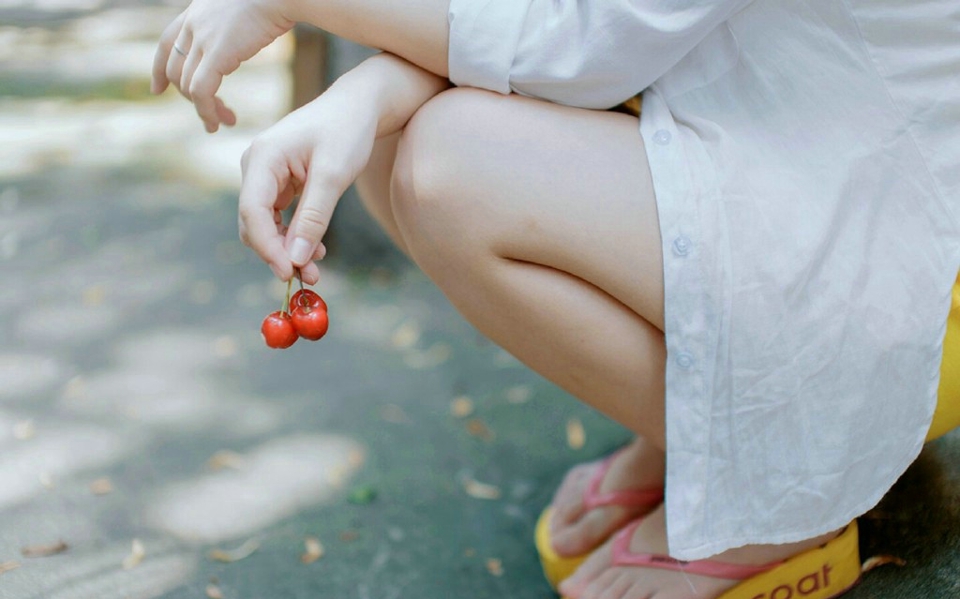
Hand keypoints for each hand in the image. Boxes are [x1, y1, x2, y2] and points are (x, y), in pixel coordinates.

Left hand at [151, 0, 295, 131]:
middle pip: (176, 71)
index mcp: (197, 12)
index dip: (159, 68)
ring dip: (205, 110)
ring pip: (188, 85)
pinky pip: (201, 91)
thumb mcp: (244, 13)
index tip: (158, 89)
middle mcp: (193, 24)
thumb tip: (242, 40)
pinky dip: (207, 111)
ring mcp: (202, 38)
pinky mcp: (216, 54)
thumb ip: (232, 27)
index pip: (167, 42)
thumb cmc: (276, 1)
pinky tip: (218, 121)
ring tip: (224, 122)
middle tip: (212, 117)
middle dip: (190, 99)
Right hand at [238, 89, 378, 282]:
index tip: (288, 272)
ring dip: (287, 249)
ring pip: (266, 225)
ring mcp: (265, 175)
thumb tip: (295, 259)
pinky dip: (294, 236)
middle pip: (254, 222)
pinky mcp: (278, 183)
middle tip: (310, 277)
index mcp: (263, 157)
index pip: (252, 212)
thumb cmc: (347, 131)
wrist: (357, 107)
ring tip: (316, 269)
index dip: (267, 247)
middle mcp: (256, 166)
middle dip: (278, 253)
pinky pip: (278, 218)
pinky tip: (316, 250)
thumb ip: (313, 218)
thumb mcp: (334, 175)